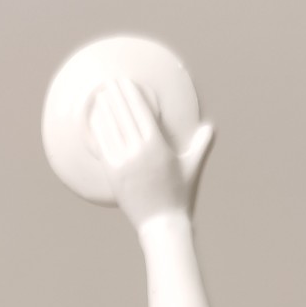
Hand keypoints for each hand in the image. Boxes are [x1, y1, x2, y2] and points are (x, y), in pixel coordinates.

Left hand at [88, 77, 213, 231]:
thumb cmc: (179, 195)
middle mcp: (139, 151)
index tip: (125, 83)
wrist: (161, 223)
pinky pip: (103, 146)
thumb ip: (201, 145)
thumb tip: (211, 128)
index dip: (131, 95)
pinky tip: (95, 120)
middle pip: (123, 116)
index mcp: (157, 146)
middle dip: (116, 96)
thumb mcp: (192, 167)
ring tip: (100, 96)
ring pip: (110, 128)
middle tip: (110, 83)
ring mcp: (123, 163)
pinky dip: (98, 130)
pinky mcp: (113, 174)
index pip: (141, 112)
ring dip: (104, 109)